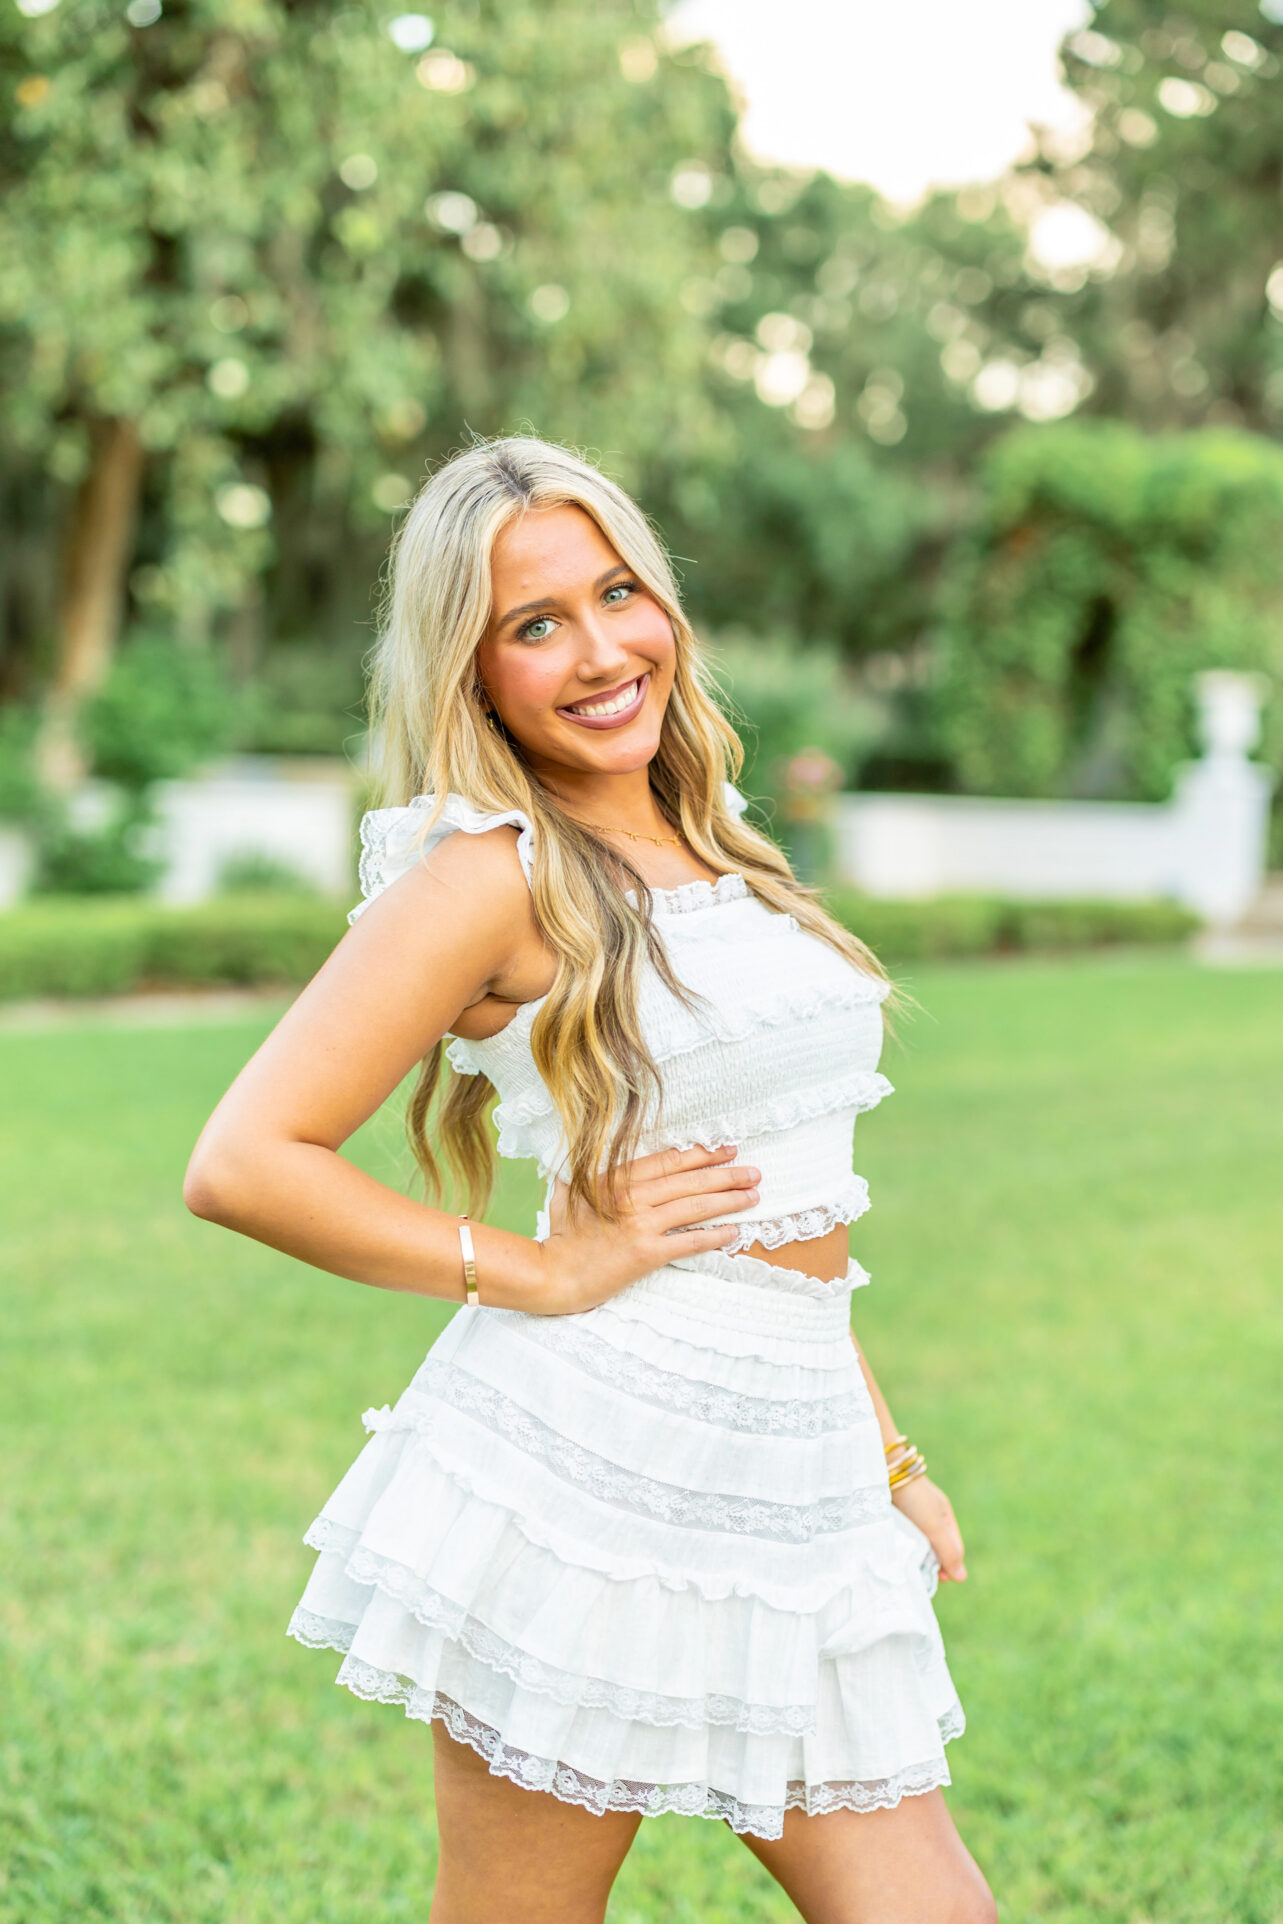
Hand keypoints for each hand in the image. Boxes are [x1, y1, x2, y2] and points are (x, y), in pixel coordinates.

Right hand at [529, 1144, 759, 1315]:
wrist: (552, 1274)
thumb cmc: (561, 1235)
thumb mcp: (571, 1192)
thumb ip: (592, 1174)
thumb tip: (597, 1155)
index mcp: (617, 1179)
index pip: (669, 1161)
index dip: (701, 1154)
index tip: (725, 1149)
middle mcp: (632, 1198)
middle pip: (690, 1180)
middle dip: (726, 1174)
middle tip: (753, 1171)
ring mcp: (641, 1225)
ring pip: (695, 1206)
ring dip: (729, 1200)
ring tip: (754, 1196)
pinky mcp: (647, 1253)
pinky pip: (690, 1240)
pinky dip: (715, 1235)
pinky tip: (735, 1230)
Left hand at [892, 1475, 966, 1582]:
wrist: (885, 1472)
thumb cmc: (915, 1499)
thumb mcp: (935, 1525)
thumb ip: (948, 1550)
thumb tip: (961, 1578)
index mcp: (944, 1517)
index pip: (953, 1548)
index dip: (949, 1565)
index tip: (940, 1579)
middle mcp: (929, 1517)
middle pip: (934, 1548)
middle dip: (931, 1563)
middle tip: (922, 1576)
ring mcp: (910, 1517)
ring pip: (917, 1544)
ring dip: (914, 1556)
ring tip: (908, 1569)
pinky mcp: (894, 1517)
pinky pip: (901, 1538)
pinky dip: (901, 1548)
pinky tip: (896, 1556)